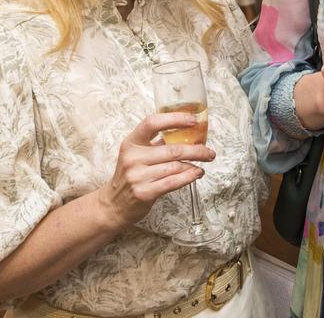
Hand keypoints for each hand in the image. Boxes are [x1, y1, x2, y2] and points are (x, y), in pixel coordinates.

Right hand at [94, 112, 215, 228]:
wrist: (113, 204)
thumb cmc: (131, 175)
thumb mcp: (137, 154)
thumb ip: (157, 143)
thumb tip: (188, 132)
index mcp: (131, 142)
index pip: (153, 122)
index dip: (175, 119)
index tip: (193, 120)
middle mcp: (133, 157)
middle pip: (172, 149)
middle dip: (196, 150)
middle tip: (209, 152)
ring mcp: (137, 176)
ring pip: (175, 167)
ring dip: (194, 165)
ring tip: (204, 163)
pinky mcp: (144, 192)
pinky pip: (173, 182)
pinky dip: (189, 177)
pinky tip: (196, 174)